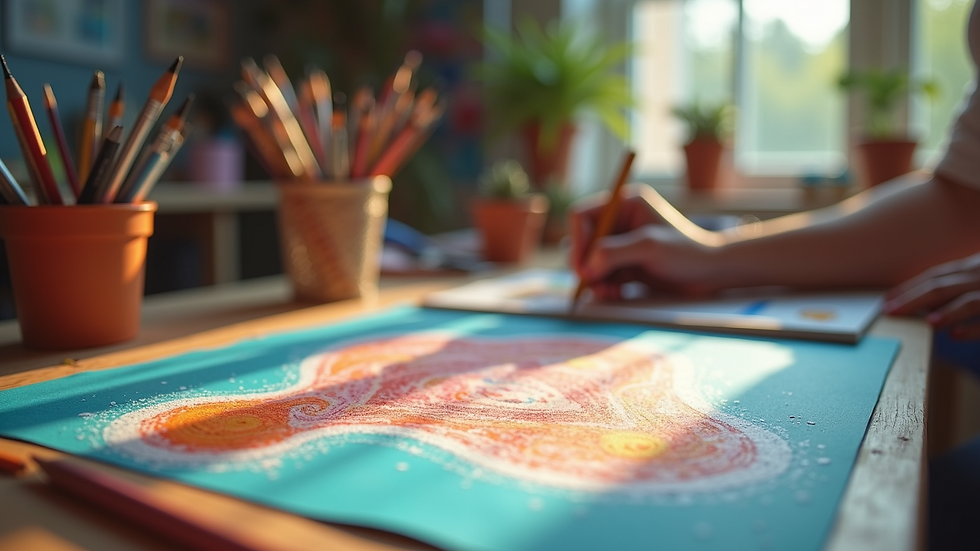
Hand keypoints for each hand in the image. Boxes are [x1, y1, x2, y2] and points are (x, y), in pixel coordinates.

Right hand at [569, 184, 721, 299]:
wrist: (710, 273)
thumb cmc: (687, 253)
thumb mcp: (648, 248)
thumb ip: (614, 253)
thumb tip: (586, 267)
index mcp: (624, 204)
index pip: (582, 217)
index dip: (578, 241)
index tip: (582, 265)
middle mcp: (619, 221)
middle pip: (582, 241)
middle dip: (585, 264)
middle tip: (591, 283)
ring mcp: (621, 243)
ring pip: (590, 261)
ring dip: (594, 279)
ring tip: (608, 292)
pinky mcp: (625, 263)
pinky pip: (601, 274)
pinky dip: (603, 286)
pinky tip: (615, 293)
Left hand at [884, 252, 979, 339]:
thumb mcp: (974, 278)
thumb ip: (953, 287)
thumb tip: (919, 303)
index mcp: (973, 268)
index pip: (935, 276)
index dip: (909, 288)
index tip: (887, 299)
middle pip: (944, 287)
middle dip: (914, 299)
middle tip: (891, 311)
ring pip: (969, 302)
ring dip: (947, 312)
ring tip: (928, 322)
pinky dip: (973, 329)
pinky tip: (956, 335)